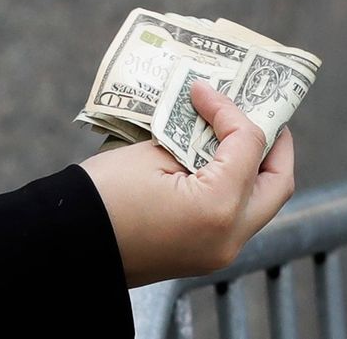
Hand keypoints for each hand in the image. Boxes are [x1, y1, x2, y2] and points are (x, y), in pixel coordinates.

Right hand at [80, 81, 294, 287]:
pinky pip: (236, 217)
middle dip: (273, 143)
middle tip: (256, 114)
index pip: (247, 145)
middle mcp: (230, 237)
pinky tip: (216, 163)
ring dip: (254, 166)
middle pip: (277, 184)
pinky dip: (235, 186)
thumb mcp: (151, 155)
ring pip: (260, 203)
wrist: (68, 244)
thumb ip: (193, 138)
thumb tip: (212, 124)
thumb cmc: (102, 195)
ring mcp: (219, 252)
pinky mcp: (204, 256)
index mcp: (218, 208)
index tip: (203, 90)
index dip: (229, 109)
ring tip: (236, 135)